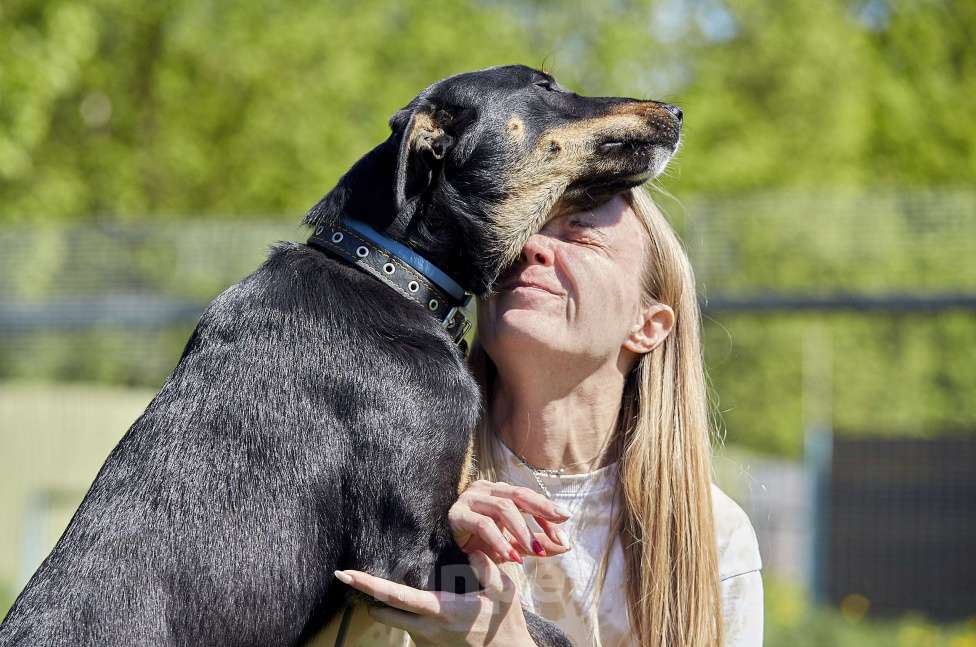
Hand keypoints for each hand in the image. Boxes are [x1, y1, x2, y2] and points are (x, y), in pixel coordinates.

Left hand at [336, 551, 533, 645]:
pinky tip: (436, 609)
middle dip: (371, 597)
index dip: (367, 584)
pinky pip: (412, 629)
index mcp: (441, 610)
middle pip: (383, 612)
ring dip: (398, 607)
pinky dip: (413, 617)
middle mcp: (426, 629)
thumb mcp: (503, 591)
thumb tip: (470, 547)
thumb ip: (485, 565)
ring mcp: (425, 642)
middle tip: (364, 579)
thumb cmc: (505, 624)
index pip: (395, 596)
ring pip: (398, 621)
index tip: (345, 574)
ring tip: (419, 591)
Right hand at [448, 480, 570, 562]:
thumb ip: (537, 543)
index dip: (548, 512)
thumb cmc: (481, 546)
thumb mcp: (514, 545)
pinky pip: (483, 525)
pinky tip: (511, 557)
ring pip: (503, 508)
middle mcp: (485, 489)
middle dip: (542, 513)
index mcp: (499, 491)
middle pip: (519, 495)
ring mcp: (469, 499)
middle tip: (558, 535)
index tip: (565, 530)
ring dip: (522, 531)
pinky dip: (500, 541)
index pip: (528, 497)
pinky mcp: (457, 514)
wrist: (447, 557)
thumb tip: (566, 547)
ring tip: (535, 551)